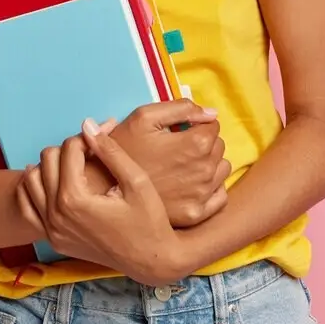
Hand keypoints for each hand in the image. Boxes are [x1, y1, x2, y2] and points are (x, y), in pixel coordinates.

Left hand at [18, 119, 189, 286]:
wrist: (151, 260)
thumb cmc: (149, 221)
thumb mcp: (137, 181)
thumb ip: (109, 151)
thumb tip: (87, 125)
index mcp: (75, 200)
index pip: (69, 149)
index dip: (90, 135)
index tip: (108, 134)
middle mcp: (56, 216)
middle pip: (47, 159)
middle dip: (71, 147)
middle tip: (94, 149)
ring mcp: (52, 230)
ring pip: (31, 179)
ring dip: (51, 166)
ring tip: (77, 165)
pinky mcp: (53, 239)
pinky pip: (28, 207)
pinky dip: (36, 189)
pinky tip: (56, 184)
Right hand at [95, 100, 230, 226]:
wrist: (103, 187)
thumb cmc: (123, 148)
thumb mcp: (144, 116)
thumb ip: (181, 108)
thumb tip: (211, 113)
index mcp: (195, 144)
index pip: (213, 126)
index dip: (197, 125)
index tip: (180, 130)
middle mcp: (204, 171)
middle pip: (218, 148)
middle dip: (203, 143)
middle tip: (178, 148)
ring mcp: (201, 196)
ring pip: (221, 170)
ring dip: (208, 164)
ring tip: (182, 166)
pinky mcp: (195, 215)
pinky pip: (219, 196)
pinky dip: (210, 188)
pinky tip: (189, 185)